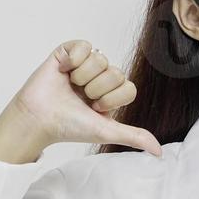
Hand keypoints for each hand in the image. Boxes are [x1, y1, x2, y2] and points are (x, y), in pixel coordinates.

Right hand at [0, 39, 161, 160]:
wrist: (39, 118)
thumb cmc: (69, 126)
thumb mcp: (106, 131)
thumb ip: (134, 136)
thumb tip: (159, 152)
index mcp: (111, 95)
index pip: (129, 87)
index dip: (112, 98)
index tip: (95, 108)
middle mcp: (100, 78)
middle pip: (115, 72)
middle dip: (96, 89)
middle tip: (80, 98)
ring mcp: (85, 65)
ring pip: (100, 59)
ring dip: (83, 77)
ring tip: (70, 86)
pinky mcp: (68, 52)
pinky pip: (84, 46)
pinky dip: (74, 59)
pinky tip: (63, 70)